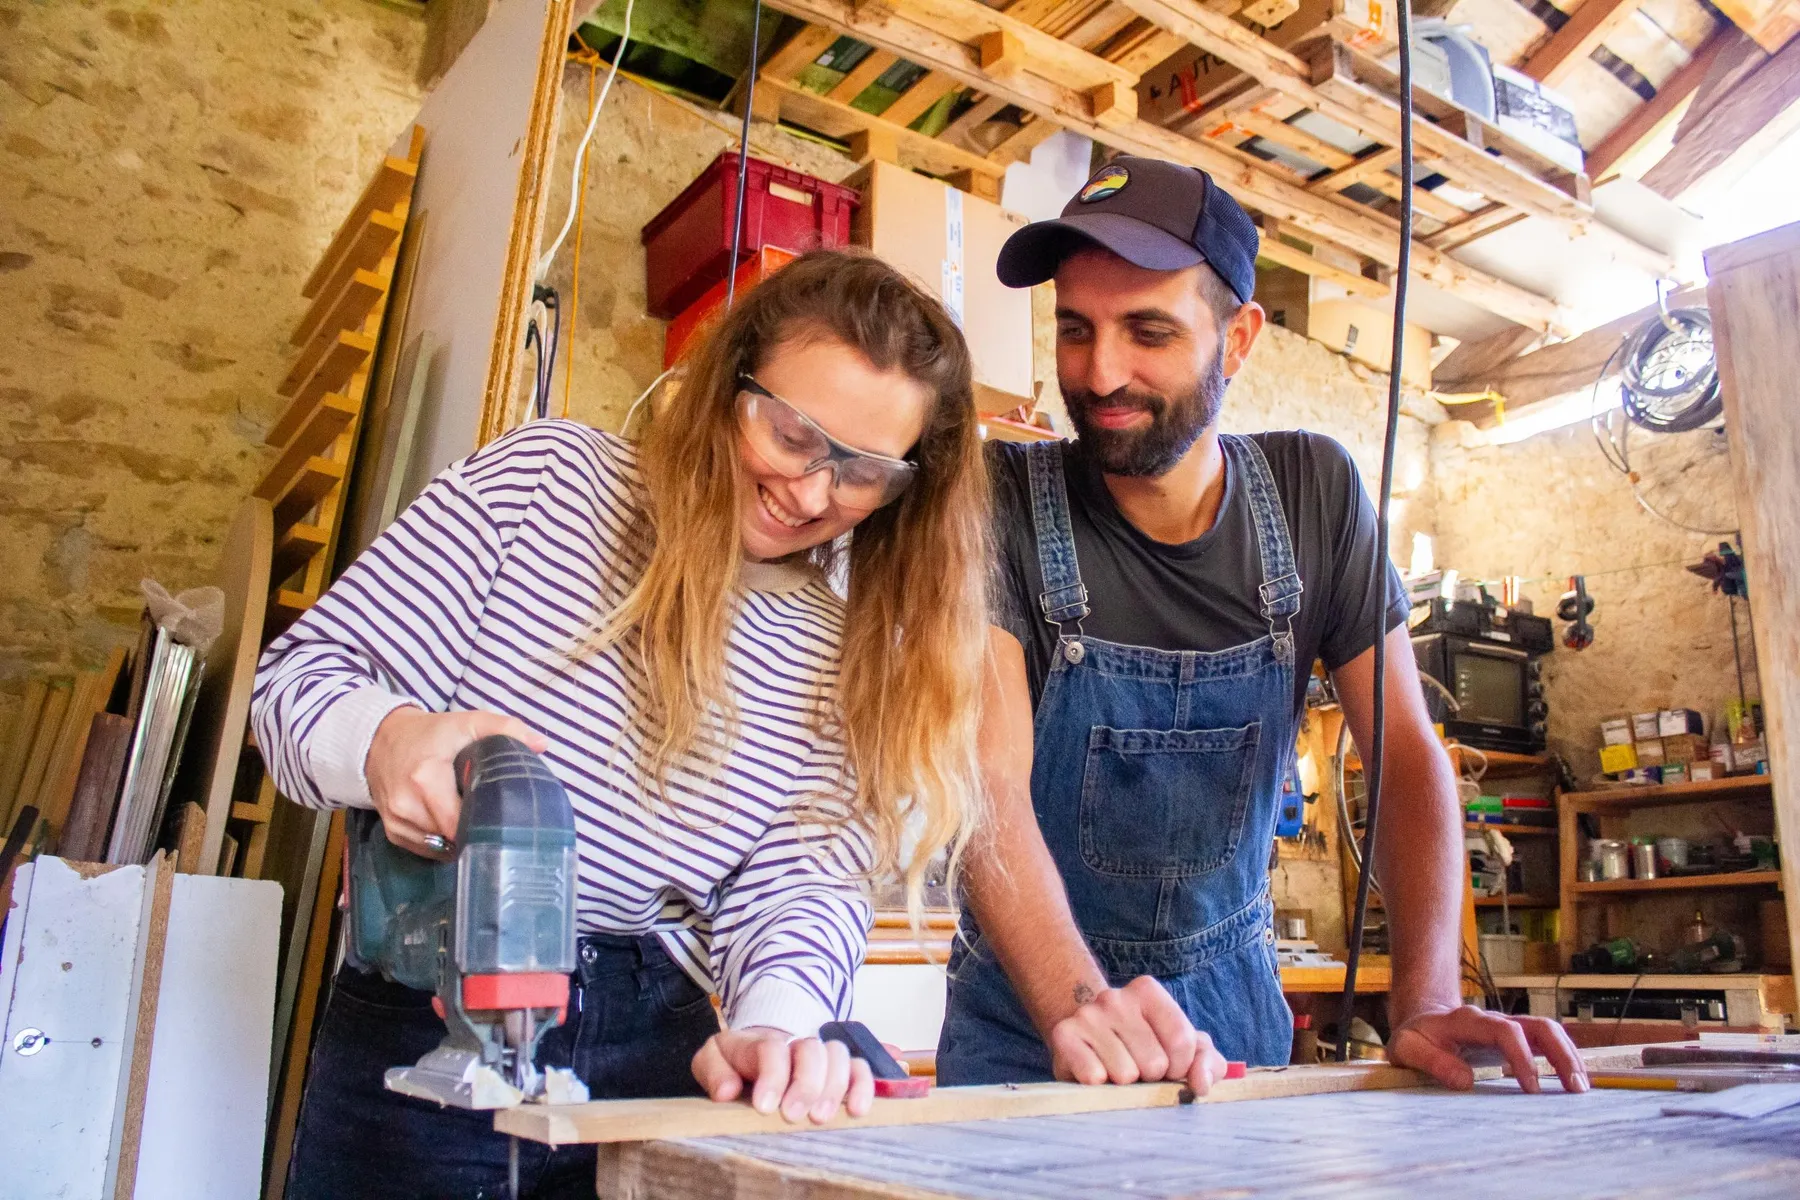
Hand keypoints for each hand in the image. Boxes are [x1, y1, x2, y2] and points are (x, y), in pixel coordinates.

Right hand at [364, 706, 549, 857]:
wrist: (381, 741)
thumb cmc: (430, 734)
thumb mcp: (467, 722)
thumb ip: (505, 729)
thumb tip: (541, 745)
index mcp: (425, 777)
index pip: (461, 820)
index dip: (485, 821)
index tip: (501, 814)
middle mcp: (406, 803)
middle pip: (453, 837)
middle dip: (476, 830)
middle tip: (492, 817)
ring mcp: (396, 821)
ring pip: (441, 848)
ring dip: (460, 839)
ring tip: (472, 818)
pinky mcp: (392, 832)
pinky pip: (427, 849)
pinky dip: (443, 842)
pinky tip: (452, 824)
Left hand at [691, 1028, 874, 1122]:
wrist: (757, 1049)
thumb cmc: (734, 1063)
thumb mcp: (711, 1061)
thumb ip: (713, 1072)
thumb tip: (727, 1091)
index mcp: (759, 1042)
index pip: (772, 1049)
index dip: (772, 1076)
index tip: (765, 1107)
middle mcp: (794, 1043)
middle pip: (811, 1050)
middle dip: (806, 1084)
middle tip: (793, 1116)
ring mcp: (820, 1054)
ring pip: (838, 1056)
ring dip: (834, 1087)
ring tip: (821, 1118)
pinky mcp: (839, 1068)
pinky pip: (859, 1068)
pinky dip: (862, 1086)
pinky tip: (857, 1110)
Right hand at [1049, 975, 1228, 1094]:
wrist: (1085, 1039)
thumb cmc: (1144, 1046)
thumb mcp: (1183, 1049)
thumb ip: (1206, 1063)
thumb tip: (1201, 1084)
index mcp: (1148, 992)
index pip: (1183, 1041)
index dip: (1181, 1069)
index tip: (1170, 1068)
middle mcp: (1115, 997)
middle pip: (1155, 1063)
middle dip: (1151, 1078)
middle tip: (1138, 1069)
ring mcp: (1087, 1014)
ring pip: (1125, 1075)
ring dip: (1125, 1085)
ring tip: (1116, 1070)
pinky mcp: (1064, 1035)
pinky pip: (1094, 1077)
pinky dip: (1099, 1087)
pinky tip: (1096, 1073)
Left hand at [1389, 1004, 1587, 1093]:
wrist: (1422, 1020)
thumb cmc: (1415, 1038)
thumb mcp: (1406, 1049)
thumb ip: (1431, 1061)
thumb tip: (1465, 1081)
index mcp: (1467, 1022)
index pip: (1504, 1031)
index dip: (1521, 1057)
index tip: (1531, 1088)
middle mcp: (1493, 1020)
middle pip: (1537, 1025)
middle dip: (1560, 1053)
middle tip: (1575, 1088)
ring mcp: (1508, 1027)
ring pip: (1547, 1031)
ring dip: (1569, 1056)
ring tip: (1582, 1088)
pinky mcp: (1517, 1038)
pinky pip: (1546, 1042)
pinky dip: (1564, 1058)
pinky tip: (1575, 1080)